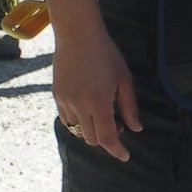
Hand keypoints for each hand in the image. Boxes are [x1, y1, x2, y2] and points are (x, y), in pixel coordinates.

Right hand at [48, 0, 141, 160]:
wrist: (77, 35)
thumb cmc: (105, 54)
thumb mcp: (124, 79)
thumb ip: (129, 106)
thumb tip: (135, 128)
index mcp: (98, 102)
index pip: (107, 138)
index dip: (117, 150)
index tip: (125, 156)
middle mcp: (79, 106)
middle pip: (92, 138)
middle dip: (107, 137)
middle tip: (117, 122)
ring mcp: (65, 101)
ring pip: (77, 131)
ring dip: (91, 129)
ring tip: (103, 112)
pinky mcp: (56, 96)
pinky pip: (66, 119)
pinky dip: (78, 121)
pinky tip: (88, 107)